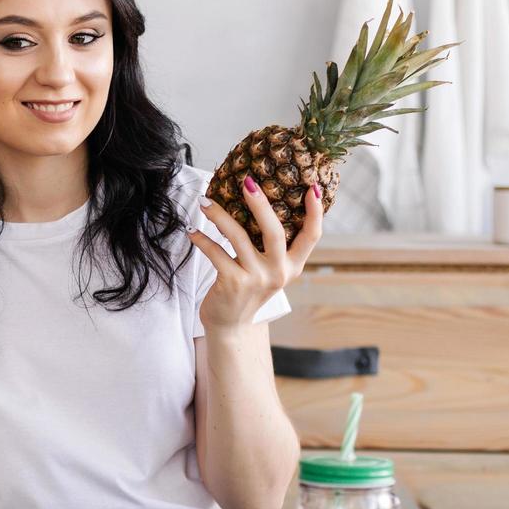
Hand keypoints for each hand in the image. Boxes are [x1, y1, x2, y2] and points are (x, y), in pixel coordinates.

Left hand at [189, 175, 322, 331]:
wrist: (230, 326)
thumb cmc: (248, 289)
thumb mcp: (269, 270)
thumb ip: (272, 247)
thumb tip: (259, 202)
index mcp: (292, 266)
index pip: (312, 236)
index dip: (315, 212)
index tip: (313, 187)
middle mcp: (278, 272)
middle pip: (274, 231)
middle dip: (261, 204)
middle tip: (248, 182)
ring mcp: (256, 279)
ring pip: (238, 238)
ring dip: (219, 216)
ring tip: (205, 202)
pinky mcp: (233, 283)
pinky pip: (216, 253)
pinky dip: (202, 240)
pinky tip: (192, 231)